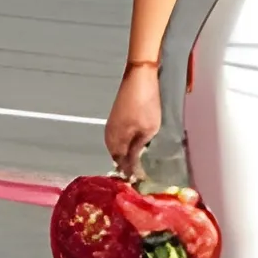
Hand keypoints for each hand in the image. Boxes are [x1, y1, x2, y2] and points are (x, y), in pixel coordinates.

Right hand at [105, 64, 161, 180]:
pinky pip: (119, 138)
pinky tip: (137, 144)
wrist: (139, 76)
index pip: (122, 165)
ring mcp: (111, 126)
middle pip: (118, 157)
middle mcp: (109, 136)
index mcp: (115, 142)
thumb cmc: (145, 104)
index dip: (132, 173)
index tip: (142, 181)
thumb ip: (138, 150)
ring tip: (141, 160)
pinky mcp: (116, 117)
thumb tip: (132, 167)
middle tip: (142, 172)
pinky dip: (127, 144)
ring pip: (118, 147)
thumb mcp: (147, 130)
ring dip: (128, 154)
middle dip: (128, 165)